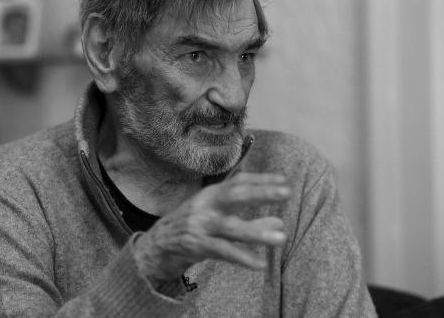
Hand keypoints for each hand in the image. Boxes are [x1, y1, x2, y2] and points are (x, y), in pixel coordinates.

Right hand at [133, 172, 290, 283]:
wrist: (156, 245)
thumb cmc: (194, 227)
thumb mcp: (220, 219)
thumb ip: (250, 220)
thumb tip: (280, 222)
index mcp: (211, 194)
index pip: (239, 182)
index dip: (261, 179)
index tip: (283, 180)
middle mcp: (205, 205)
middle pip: (235, 194)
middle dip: (262, 192)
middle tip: (287, 192)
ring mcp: (200, 225)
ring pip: (231, 227)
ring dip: (257, 232)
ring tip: (281, 237)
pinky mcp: (196, 245)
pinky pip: (223, 251)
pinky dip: (242, 257)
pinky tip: (260, 263)